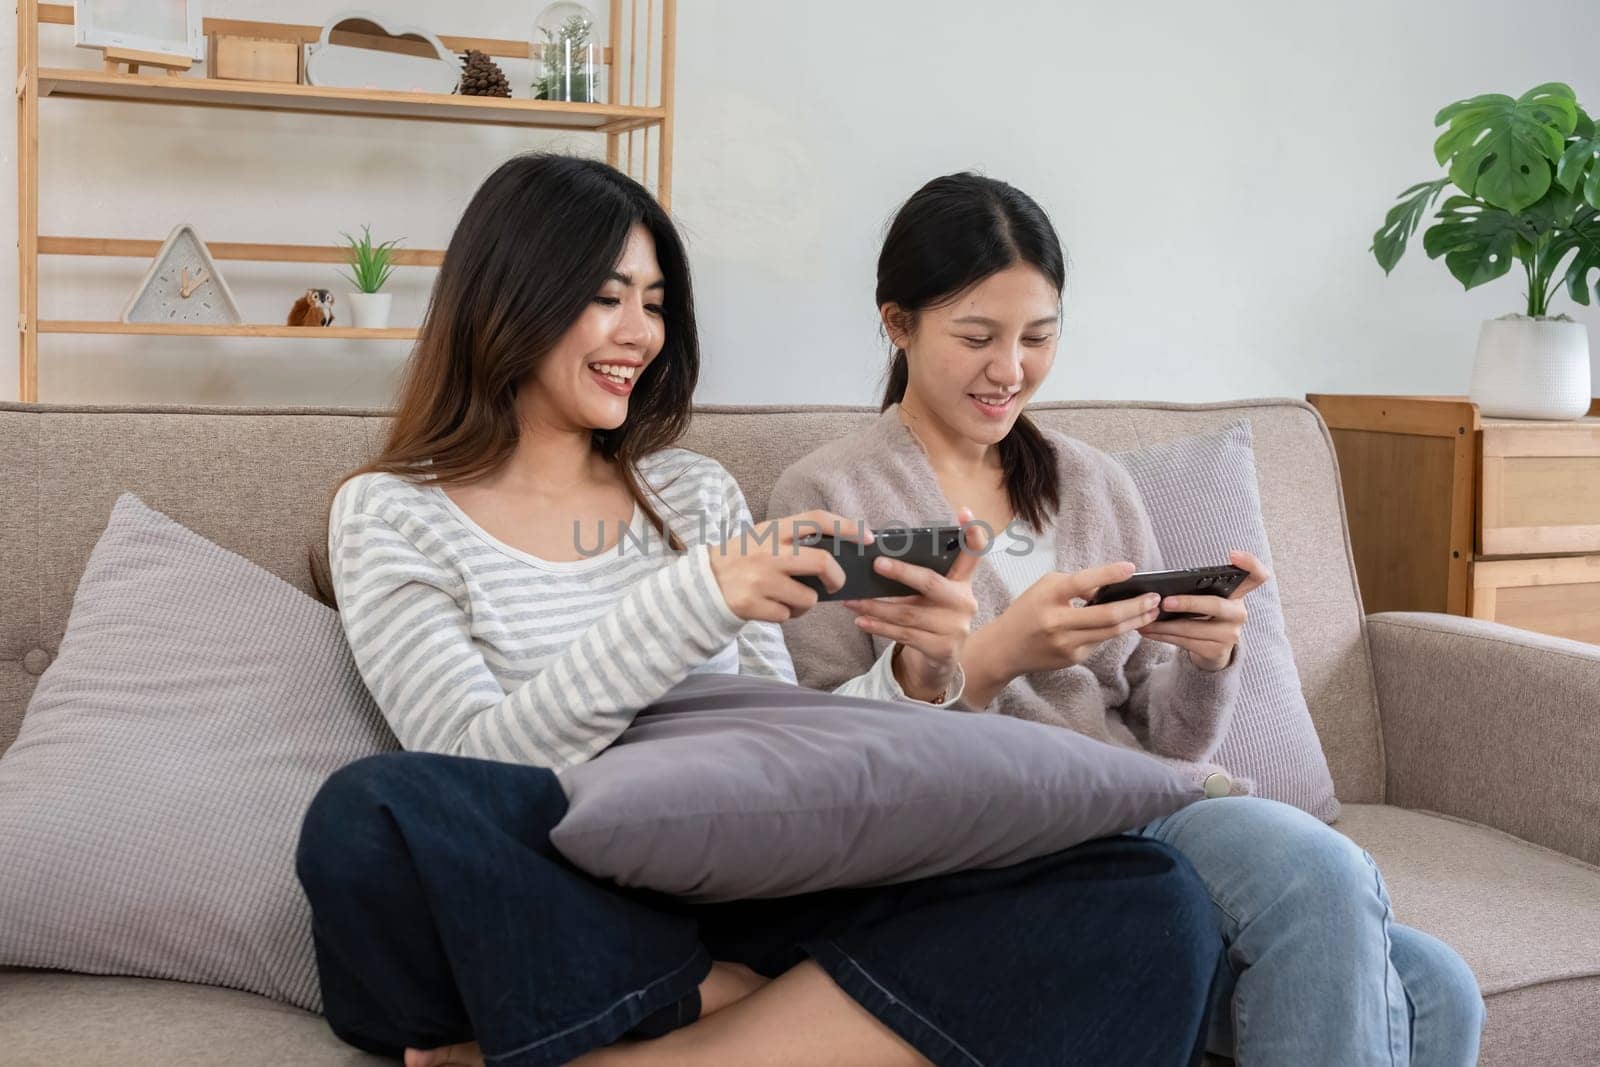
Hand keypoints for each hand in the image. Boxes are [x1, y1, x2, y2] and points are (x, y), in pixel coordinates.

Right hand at [707, 509, 871, 623]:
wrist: (703, 583)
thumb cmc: (743, 559)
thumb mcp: (763, 538)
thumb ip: (793, 540)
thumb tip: (839, 552)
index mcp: (773, 530)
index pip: (816, 519)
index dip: (846, 527)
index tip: (868, 538)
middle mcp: (768, 552)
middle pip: (823, 563)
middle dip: (836, 578)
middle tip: (835, 584)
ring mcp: (760, 579)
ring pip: (808, 597)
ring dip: (804, 602)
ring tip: (788, 597)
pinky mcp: (752, 604)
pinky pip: (787, 615)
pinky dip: (785, 614)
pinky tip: (770, 606)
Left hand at [841, 507, 987, 703]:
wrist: (940, 661)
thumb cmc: (929, 616)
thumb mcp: (930, 596)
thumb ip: (918, 576)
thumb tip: (877, 558)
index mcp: (963, 582)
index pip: (974, 552)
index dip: (971, 532)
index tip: (963, 510)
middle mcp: (964, 602)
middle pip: (931, 583)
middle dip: (902, 573)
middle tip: (877, 564)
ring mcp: (956, 628)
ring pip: (909, 612)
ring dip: (876, 606)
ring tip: (852, 600)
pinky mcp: (943, 649)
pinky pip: (905, 635)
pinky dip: (880, 627)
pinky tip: (861, 620)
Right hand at [960, 560, 1163, 707]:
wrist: (1004, 648)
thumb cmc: (1027, 612)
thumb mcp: (1045, 588)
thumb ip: (1076, 585)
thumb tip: (1110, 587)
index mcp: (1049, 596)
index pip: (1083, 582)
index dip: (1110, 574)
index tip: (1132, 568)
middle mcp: (1058, 622)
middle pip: (1108, 615)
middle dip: (1137, 606)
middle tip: (1155, 598)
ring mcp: (1066, 644)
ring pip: (1111, 632)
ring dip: (1135, 620)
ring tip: (1151, 610)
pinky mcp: (1073, 658)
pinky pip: (1100, 642)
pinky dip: (1113, 631)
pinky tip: (1124, 623)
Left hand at [1137, 549, 1271, 670]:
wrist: (1212, 649)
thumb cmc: (1204, 615)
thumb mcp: (1207, 598)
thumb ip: (1197, 589)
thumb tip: (1160, 585)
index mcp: (1239, 594)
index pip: (1257, 576)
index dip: (1249, 563)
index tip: (1232, 554)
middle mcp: (1239, 613)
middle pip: (1216, 605)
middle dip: (1188, 603)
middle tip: (1165, 602)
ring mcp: (1230, 635)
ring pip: (1193, 628)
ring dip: (1164, 624)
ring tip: (1143, 619)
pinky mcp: (1216, 651)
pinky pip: (1185, 642)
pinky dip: (1163, 636)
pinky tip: (1147, 630)